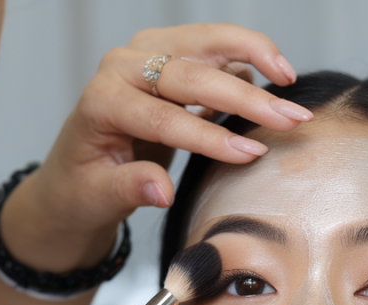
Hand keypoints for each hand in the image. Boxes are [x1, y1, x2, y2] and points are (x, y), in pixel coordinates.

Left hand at [0, 23, 311, 271]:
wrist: (76, 173)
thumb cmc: (84, 188)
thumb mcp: (98, 198)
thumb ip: (129, 189)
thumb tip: (162, 192)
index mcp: (101, 100)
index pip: (163, 115)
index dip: (210, 136)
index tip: (251, 155)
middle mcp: (122, 67)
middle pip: (192, 73)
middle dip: (246, 96)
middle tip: (291, 119)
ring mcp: (145, 55)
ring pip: (206, 43)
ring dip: (253, 55)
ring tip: (289, 79)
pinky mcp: (167, 55)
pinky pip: (212, 47)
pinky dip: (245, 57)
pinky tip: (273, 81)